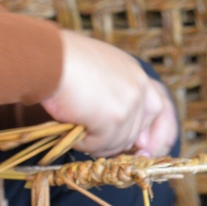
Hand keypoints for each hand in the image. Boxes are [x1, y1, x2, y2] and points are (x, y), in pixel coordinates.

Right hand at [41, 31, 178, 158]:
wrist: (49, 57)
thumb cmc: (62, 62)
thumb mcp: (97, 72)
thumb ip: (112, 93)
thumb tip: (119, 127)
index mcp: (135, 73)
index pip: (157, 107)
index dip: (150, 130)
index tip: (141, 148)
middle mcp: (138, 86)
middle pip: (137, 130)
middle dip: (117, 144)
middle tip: (95, 145)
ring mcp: (129, 102)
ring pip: (118, 142)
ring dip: (95, 143)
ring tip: (75, 130)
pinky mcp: (115, 117)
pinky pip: (100, 144)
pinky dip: (83, 143)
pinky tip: (71, 128)